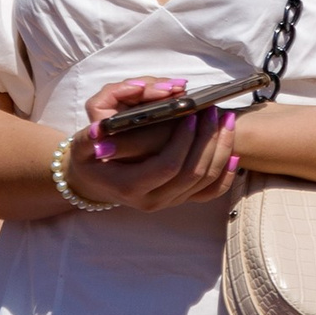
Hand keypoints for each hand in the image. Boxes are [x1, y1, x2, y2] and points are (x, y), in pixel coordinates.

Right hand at [72, 79, 240, 211]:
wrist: (94, 180)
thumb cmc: (90, 158)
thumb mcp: (81, 145)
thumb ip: (89, 137)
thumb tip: (99, 129)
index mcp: (130, 186)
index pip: (167, 166)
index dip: (184, 141)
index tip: (191, 115)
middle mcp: (151, 200)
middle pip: (192, 174)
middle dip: (208, 140)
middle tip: (215, 112)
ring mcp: (167, 202)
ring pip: (205, 182)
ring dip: (221, 150)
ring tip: (226, 122)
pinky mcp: (178, 200)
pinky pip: (209, 193)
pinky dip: (225, 175)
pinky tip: (233, 154)